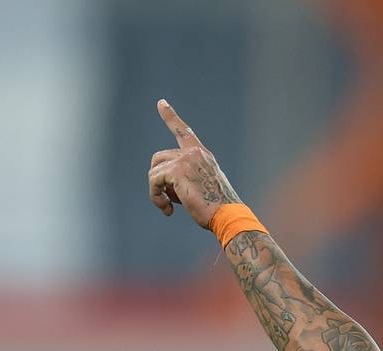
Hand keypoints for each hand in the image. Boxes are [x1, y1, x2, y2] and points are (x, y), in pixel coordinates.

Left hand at [148, 99, 240, 229]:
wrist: (229, 215)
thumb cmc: (219, 209)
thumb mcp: (204, 187)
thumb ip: (187, 178)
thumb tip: (165, 183)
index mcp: (203, 155)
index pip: (184, 132)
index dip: (170, 116)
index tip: (160, 103)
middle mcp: (194, 153)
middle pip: (159, 158)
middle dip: (158, 179)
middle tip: (168, 200)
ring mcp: (185, 159)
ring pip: (154, 171)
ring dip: (156, 191)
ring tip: (168, 206)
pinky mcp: (177, 170)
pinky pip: (154, 181)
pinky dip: (155, 197)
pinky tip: (167, 210)